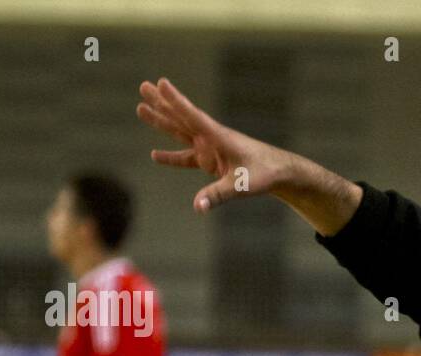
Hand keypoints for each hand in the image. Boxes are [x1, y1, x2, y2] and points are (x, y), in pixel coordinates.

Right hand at [137, 77, 362, 233]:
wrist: (279, 173)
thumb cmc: (263, 174)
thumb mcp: (240, 185)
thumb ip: (217, 195)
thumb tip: (197, 207)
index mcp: (218, 137)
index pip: (192, 116)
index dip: (175, 101)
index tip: (161, 83)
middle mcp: (211, 138)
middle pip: (181, 118)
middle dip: (161, 104)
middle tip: (143, 86)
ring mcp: (210, 148)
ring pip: (180, 132)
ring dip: (162, 121)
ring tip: (141, 108)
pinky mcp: (211, 160)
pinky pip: (186, 157)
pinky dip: (171, 157)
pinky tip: (155, 155)